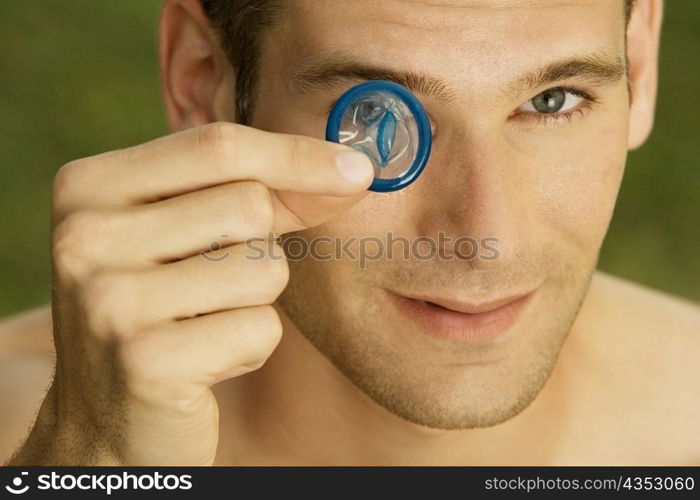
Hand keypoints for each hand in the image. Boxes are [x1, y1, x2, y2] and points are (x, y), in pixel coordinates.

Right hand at [9, 122, 372, 464]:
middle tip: (213, 285)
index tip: (359, 169)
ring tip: (203, 324)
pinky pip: (261, 329)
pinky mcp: (147, 361)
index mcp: (89, 187)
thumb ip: (264, 195)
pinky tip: (204, 362)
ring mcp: (110, 300)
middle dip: (261, 248)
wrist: (108, 418)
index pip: (218, 147)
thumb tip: (354, 171)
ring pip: (265, 268)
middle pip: (249, 206)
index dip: (298, 155)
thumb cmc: (162, 310)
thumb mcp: (192, 236)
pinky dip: (251, 348)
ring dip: (255, 301)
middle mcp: (85, 236)